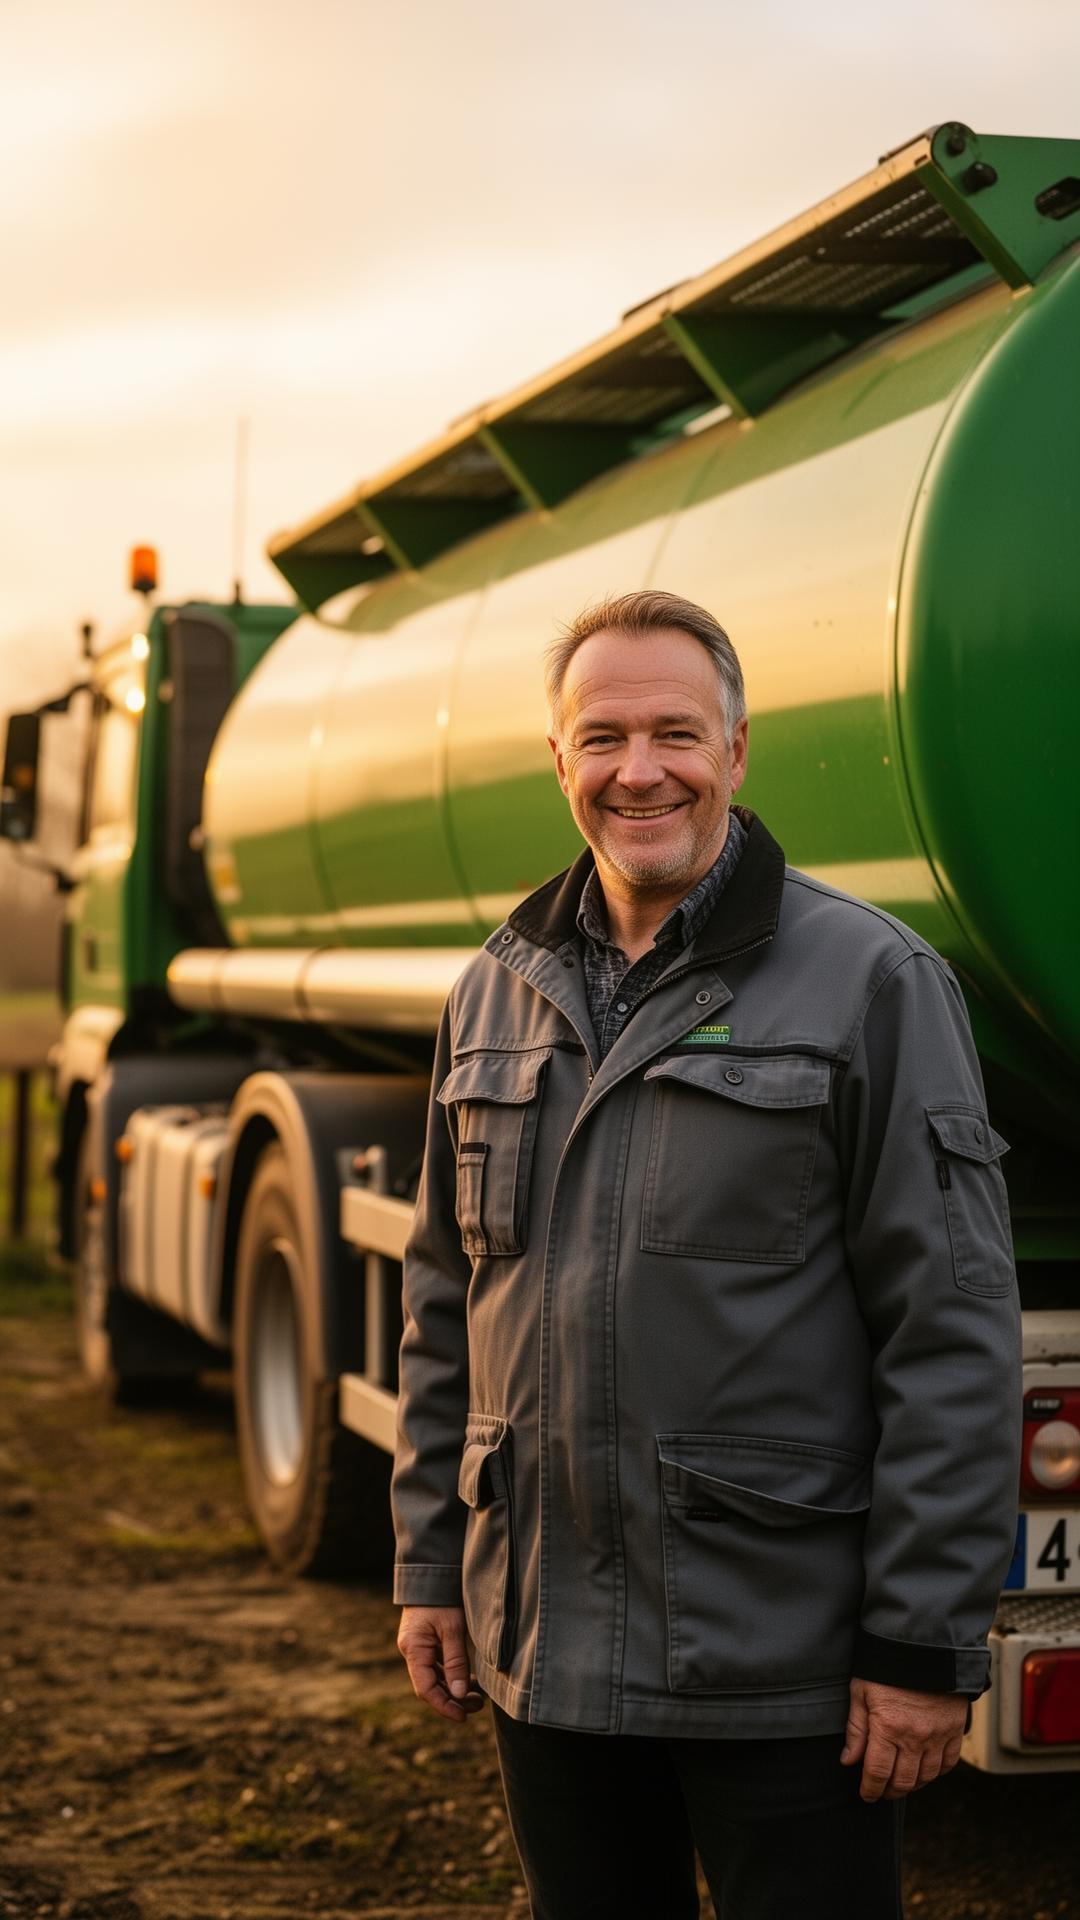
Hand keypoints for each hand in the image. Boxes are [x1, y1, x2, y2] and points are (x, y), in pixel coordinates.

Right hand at [397, 1605, 484, 1724]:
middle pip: (430, 1686)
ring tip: (478, 1698)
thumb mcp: (452, 1628)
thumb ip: (455, 1661)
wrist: (433, 1571)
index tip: (463, 1717)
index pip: (426, 1689)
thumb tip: (458, 1695)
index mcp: (414, 1649)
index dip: (444, 1707)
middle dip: (453, 1700)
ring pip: (435, 1677)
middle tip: (478, 1705)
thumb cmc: (442, 1597)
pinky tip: (468, 1681)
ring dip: (454, 1690)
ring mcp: (418, 1647)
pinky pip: (438, 1666)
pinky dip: (452, 1676)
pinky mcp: (426, 1641)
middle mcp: (413, 1651)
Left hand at [841, 1678, 966, 1801]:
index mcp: (888, 1727)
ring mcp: (937, 1735)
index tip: (866, 1795)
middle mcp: (914, 1736)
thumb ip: (856, 1729)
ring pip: (926, 1777)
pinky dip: (936, 1773)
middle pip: (903, 1781)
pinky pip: (948, 1764)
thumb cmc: (887, 1666)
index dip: (870, 1789)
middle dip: (889, 1791)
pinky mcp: (955, 1730)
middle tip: (881, 1791)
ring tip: (901, 1782)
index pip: (877, 1773)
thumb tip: (849, 1761)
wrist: (923, 1644)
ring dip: (912, 1785)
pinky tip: (924, 1770)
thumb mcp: (861, 1691)